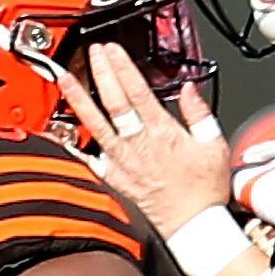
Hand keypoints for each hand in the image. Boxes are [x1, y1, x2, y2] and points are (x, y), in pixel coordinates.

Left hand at [60, 43, 229, 237]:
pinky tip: (60, 130)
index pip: (138, 91)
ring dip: (79, 99)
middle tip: (93, 52)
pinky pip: (89, 158)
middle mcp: (138, 144)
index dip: (123, 67)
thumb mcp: (214, 145)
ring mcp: (122, 161)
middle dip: (102, 72)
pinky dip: (72, 144)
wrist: (192, 225)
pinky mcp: (114, 177)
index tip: (113, 50)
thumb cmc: (204, 190)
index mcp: (163, 132)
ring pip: (95, 124)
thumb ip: (200, 114)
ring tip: (65, 79)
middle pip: (114, 101)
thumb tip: (190, 90)